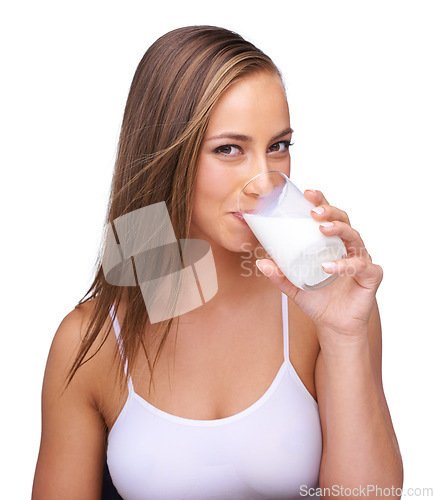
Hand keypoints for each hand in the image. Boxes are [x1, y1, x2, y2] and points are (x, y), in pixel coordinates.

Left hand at [256, 189, 382, 339]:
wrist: (333, 325)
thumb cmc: (318, 300)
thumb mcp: (294, 286)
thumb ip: (279, 275)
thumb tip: (261, 262)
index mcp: (332, 244)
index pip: (329, 217)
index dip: (321, 202)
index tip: (308, 193)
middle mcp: (348, 247)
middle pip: (344, 220)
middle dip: (329, 211)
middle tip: (314, 212)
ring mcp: (361, 260)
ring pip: (354, 237)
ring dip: (338, 230)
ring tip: (322, 229)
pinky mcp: (371, 276)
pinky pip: (361, 266)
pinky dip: (345, 264)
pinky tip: (329, 266)